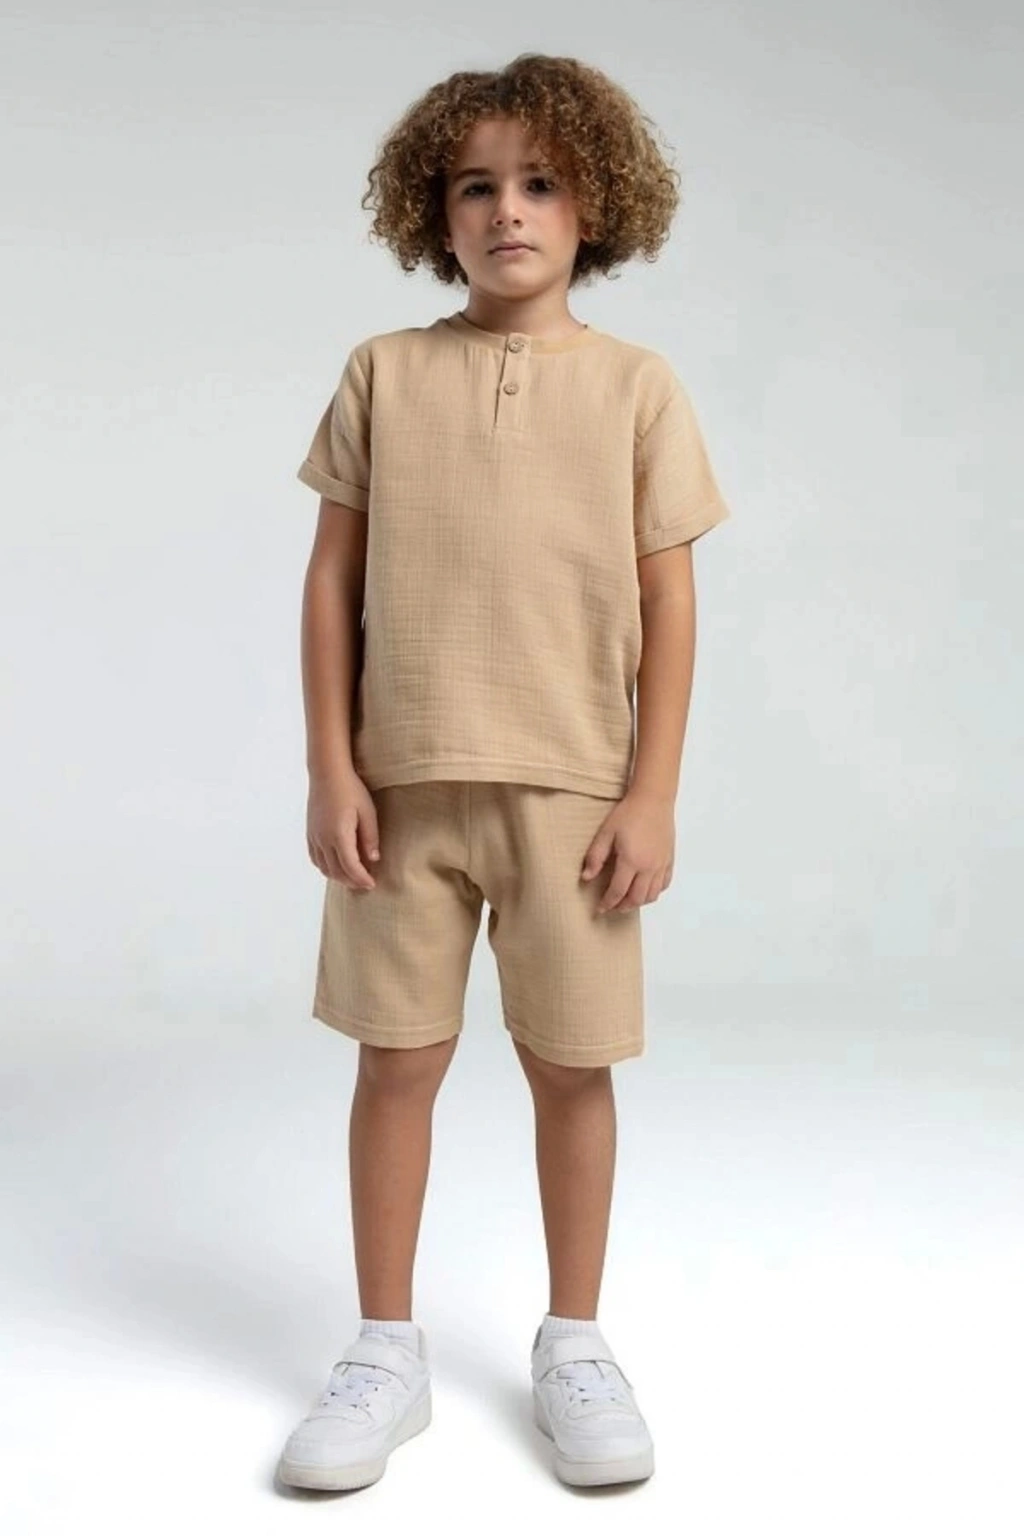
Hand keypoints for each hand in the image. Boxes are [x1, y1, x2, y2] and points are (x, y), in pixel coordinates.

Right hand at [307, 769, 380, 890]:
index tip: (372, 884)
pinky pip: (315, 858)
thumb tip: (373, 860)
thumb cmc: (351, 789)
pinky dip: (326, 868)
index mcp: (339, 835)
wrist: (327, 773)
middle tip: (365, 884)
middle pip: (336, 871)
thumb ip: (370, 838)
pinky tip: (336, 866)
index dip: (362, 879)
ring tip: (353, 878)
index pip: (351, 867)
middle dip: (351, 881)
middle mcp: (323, 839)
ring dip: (338, 877)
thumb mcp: (368, 812)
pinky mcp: (310, 833)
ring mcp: (314, 837)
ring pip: (324, 868)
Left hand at [580, 788, 674, 913]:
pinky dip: (654, 892)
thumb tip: (587, 877)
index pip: (618, 891)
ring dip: (638, 902)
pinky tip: (645, 889)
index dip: (608, 903)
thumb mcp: (606, 832)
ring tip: (627, 901)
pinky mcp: (669, 859)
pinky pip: (664, 884)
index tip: (600, 908)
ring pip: (652, 895)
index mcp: (631, 861)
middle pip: (636, 898)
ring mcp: (661, 865)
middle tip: (612, 907)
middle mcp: (648, 867)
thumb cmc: (628, 813)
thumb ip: (596, 857)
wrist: (653, 799)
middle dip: (622, 906)